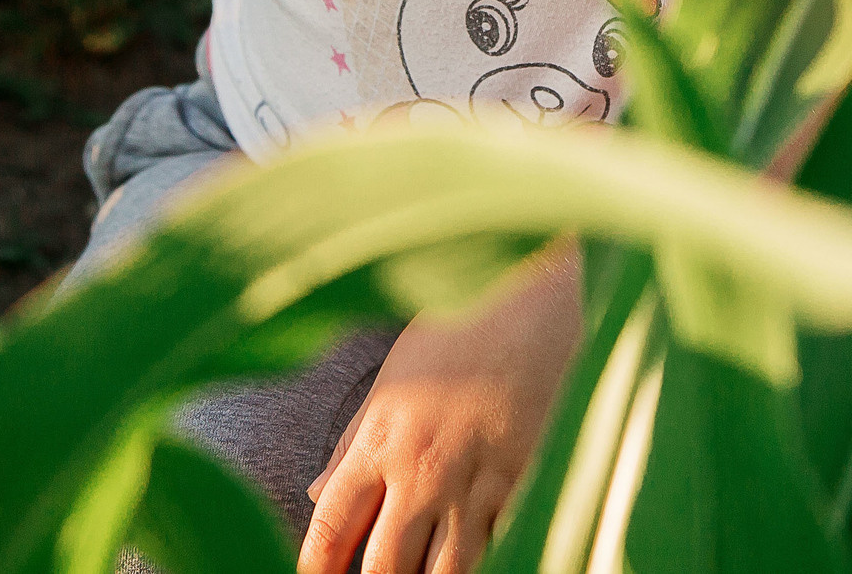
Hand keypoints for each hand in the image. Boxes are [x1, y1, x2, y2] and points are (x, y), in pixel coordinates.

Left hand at [300, 241, 581, 573]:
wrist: (535, 304)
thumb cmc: (460, 330)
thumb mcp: (392, 379)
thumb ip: (353, 443)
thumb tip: (316, 493)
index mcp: (380, 440)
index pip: (330, 529)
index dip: (317, 571)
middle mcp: (422, 471)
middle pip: (384, 568)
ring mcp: (475, 484)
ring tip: (421, 573)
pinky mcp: (523, 487)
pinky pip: (497, 550)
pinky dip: (482, 562)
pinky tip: (471, 557)